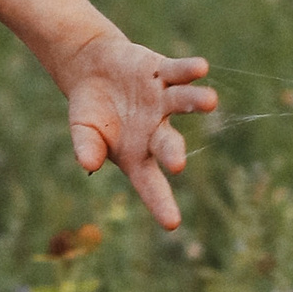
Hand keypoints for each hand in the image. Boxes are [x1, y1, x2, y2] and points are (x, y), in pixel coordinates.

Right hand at [58, 29, 215, 232]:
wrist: (92, 68)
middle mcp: (155, 130)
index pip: (150, 184)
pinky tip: (201, 68)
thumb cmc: (91, 110)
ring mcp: (162, 101)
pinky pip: (177, 71)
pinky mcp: (162, 73)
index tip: (172, 223)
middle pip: (168, 144)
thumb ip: (86, 146)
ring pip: (183, 102)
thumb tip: (88, 163)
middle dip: (173, 152)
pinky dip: (188, 70)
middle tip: (177, 164)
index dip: (160, 202)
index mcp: (137, 155)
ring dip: (196, 102)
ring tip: (210, 102)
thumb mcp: (82, 130)